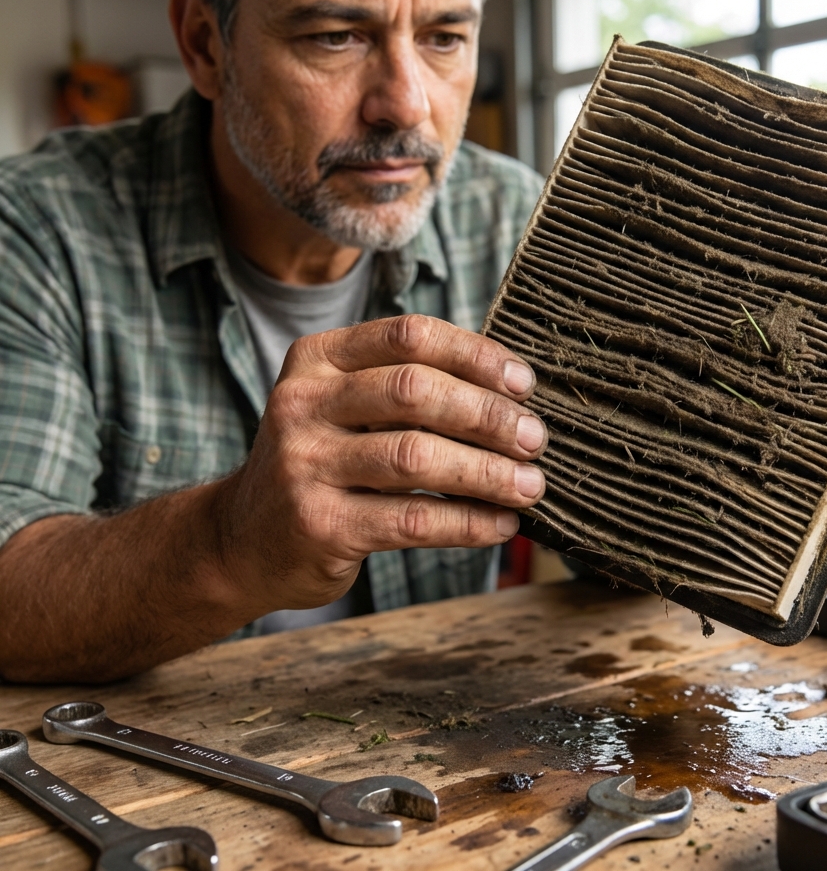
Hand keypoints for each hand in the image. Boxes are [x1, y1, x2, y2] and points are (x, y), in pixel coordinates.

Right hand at [213, 315, 546, 614]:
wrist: (243, 539)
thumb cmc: (324, 462)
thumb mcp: (345, 406)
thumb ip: (406, 388)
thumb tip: (513, 394)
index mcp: (318, 358)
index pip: (409, 336)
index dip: (475, 354)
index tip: (523, 382)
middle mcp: (303, 402)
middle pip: (415, 391)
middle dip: (487, 415)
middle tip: (535, 439)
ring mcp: (303, 464)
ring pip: (415, 457)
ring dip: (487, 473)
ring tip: (530, 485)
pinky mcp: (317, 525)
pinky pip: (410, 522)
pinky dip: (467, 523)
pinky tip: (501, 524)